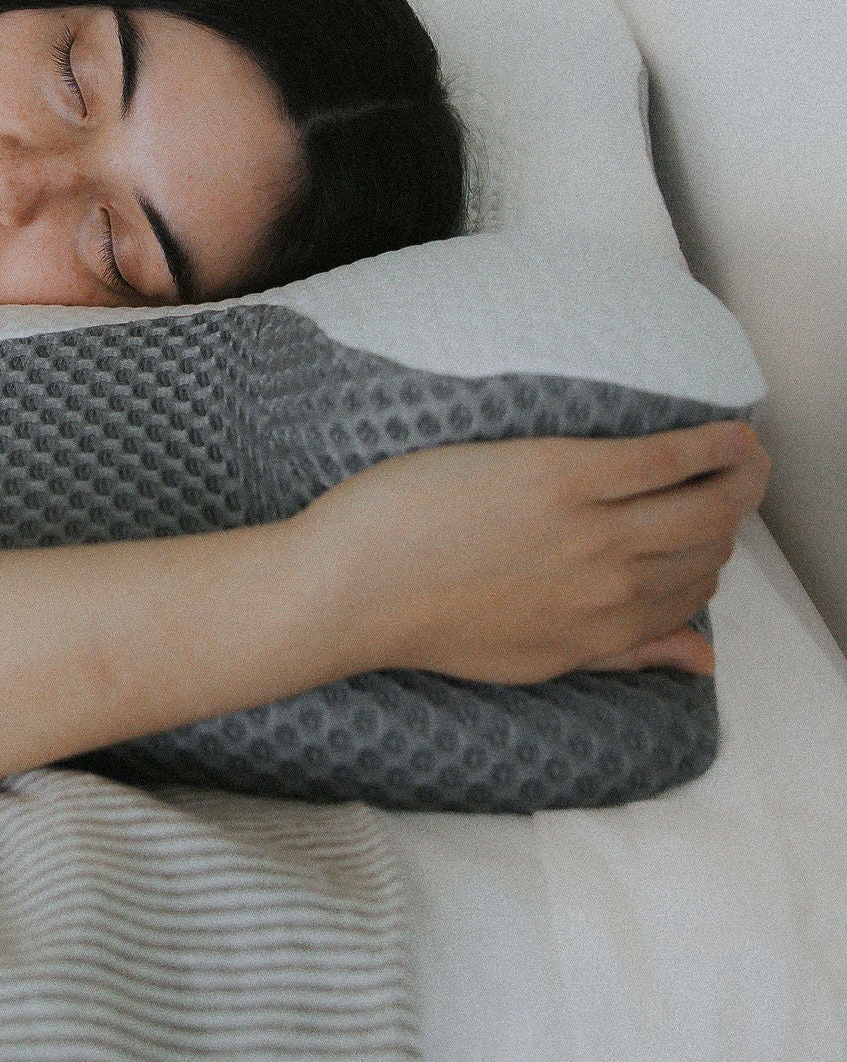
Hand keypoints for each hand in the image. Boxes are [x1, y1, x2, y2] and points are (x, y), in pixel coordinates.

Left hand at [298, 421, 768, 684]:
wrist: (350, 590)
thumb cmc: (421, 618)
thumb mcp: (533, 659)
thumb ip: (618, 655)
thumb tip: (699, 661)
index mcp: (601, 634)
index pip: (691, 598)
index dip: (708, 563)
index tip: (706, 534)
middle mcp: (610, 588)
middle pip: (706, 549)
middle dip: (733, 515)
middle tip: (739, 481)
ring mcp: (591, 531)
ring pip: (703, 506)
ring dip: (739, 476)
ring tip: (742, 452)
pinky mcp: (562, 477)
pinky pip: (662, 458)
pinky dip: (708, 444)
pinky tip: (729, 431)